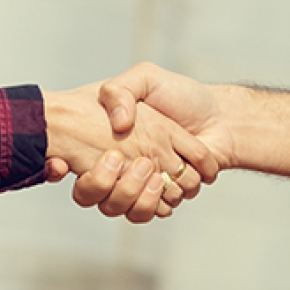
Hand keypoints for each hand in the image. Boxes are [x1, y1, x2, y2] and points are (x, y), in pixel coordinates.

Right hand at [42, 83, 206, 221]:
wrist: (221, 117)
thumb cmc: (182, 96)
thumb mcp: (146, 78)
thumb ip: (120, 90)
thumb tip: (116, 124)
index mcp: (111, 142)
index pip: (77, 166)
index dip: (69, 169)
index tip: (67, 163)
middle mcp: (125, 166)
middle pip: (102, 196)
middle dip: (111, 182)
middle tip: (124, 159)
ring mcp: (146, 184)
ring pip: (126, 207)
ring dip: (135, 192)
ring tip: (148, 168)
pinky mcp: (168, 195)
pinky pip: (155, 211)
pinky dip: (159, 200)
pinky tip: (164, 180)